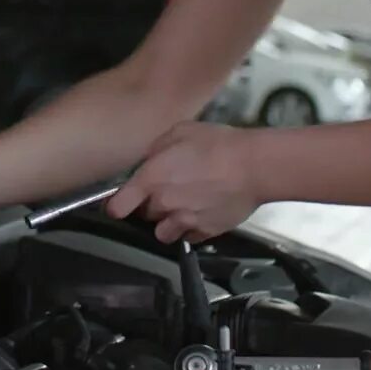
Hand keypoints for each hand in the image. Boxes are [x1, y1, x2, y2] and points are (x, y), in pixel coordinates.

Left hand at [105, 122, 262, 243]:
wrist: (254, 166)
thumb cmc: (218, 144)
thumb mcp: (180, 131)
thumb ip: (156, 149)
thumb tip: (147, 160)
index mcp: (151, 179)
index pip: (116, 207)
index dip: (115, 205)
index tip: (119, 202)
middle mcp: (163, 204)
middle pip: (144, 214)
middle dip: (151, 204)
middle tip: (169, 188)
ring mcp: (184, 221)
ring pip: (163, 232)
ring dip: (168, 222)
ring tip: (183, 206)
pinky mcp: (205, 232)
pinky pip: (188, 237)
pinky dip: (191, 229)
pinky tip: (202, 211)